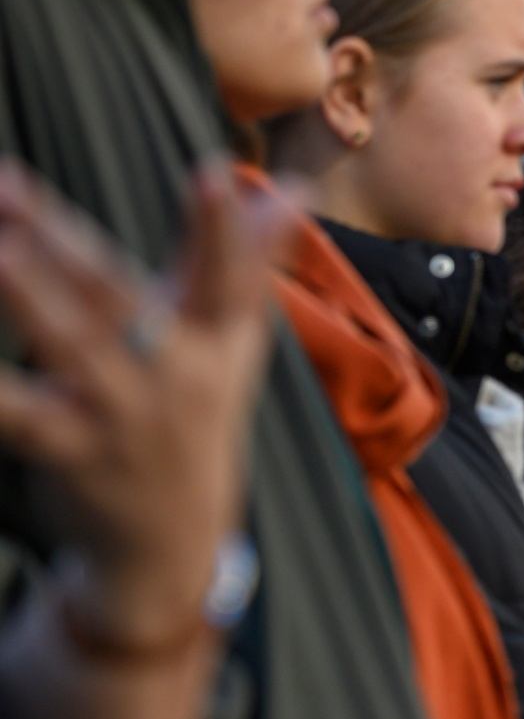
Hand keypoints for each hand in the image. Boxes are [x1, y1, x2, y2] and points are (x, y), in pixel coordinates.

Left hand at [0, 160, 287, 650]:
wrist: (172, 543)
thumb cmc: (195, 416)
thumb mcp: (233, 345)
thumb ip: (250, 260)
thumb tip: (299, 188)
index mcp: (216, 341)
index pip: (228, 277)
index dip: (224, 229)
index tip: (212, 175)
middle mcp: (176, 377)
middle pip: (120, 300)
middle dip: (67, 243)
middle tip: (7, 189)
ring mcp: (124, 418)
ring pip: (71, 349)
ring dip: (26, 298)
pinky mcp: (73, 455)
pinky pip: (21, 417)